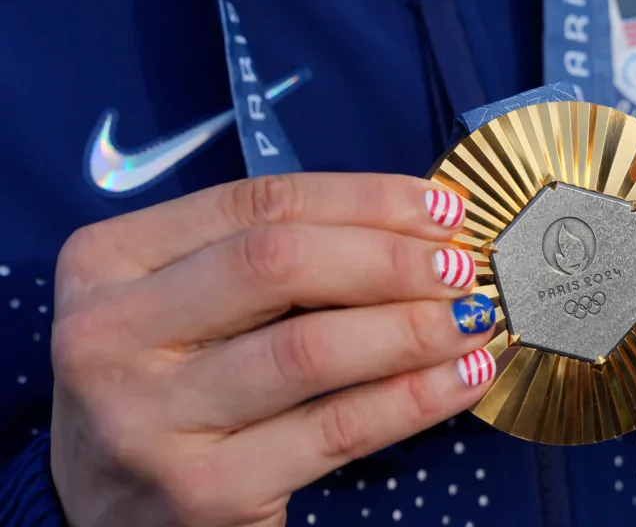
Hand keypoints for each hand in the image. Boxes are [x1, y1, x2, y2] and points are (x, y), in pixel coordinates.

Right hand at [50, 174, 496, 525]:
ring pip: (312, 348)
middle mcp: (109, 334)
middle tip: (463, 266)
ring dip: (414, 326)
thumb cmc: (164, 387)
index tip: (442, 207)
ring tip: (475, 318)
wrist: (102, 512)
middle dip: (392, 257)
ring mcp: (150, 418)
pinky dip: (415, 397)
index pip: (257, 203)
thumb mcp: (180, 307)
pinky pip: (337, 428)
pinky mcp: (204, 490)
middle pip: (279, 264)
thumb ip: (266, 261)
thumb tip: (413, 228)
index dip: (364, 199)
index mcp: (107, 263)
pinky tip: (464, 377)